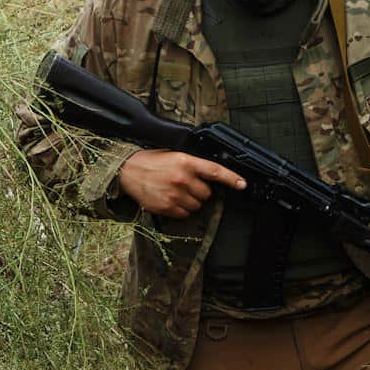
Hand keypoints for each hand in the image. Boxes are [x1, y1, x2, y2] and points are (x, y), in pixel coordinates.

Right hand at [117, 149, 246, 218]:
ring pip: (197, 206)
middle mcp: (182, 178)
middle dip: (200, 191)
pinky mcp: (167, 207)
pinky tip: (170, 199)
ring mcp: (175, 194)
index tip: (242, 184)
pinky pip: (184, 214)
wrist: (127, 171)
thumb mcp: (173, 155)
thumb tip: (208, 175)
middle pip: (207, 194)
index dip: (231, 178)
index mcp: (186, 162)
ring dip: (190, 201)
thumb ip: (191, 164)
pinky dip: (180, 209)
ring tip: (176, 191)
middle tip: (186, 185)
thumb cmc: (150, 162)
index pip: (214, 171)